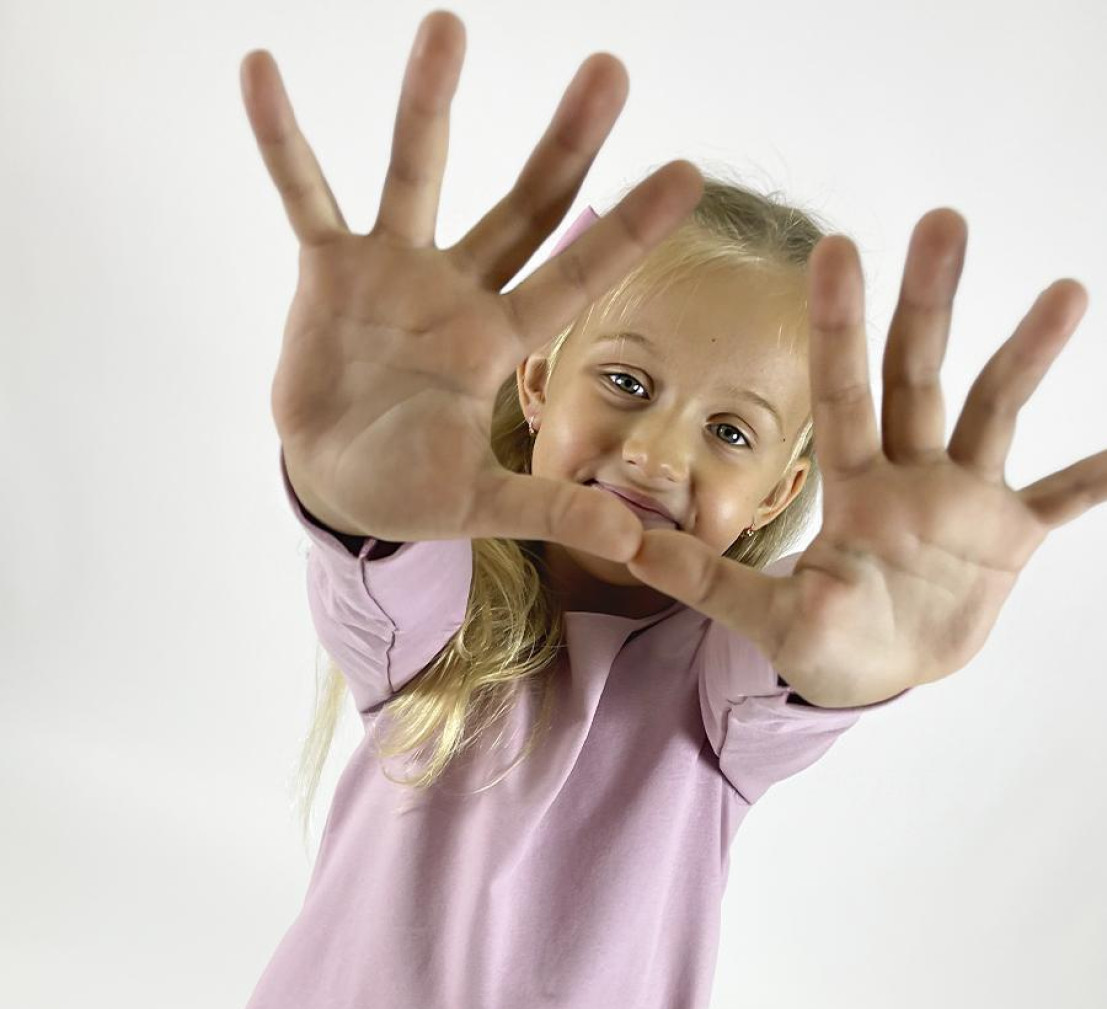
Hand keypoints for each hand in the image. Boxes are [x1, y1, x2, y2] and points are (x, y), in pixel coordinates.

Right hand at [239, 10, 703, 562]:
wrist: (336, 486)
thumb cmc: (412, 491)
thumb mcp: (480, 503)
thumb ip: (548, 510)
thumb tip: (633, 546)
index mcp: (498, 343)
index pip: (576, 277)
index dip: (628, 231)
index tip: (690, 174)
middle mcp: (457, 292)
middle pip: (524, 206)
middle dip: (567, 143)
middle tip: (612, 68)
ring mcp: (393, 272)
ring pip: (418, 175)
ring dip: (431, 104)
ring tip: (449, 26)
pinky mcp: (328, 271)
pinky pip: (304, 195)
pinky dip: (283, 141)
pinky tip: (262, 72)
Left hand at [624, 209, 1103, 706]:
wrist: (872, 673)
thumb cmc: (818, 640)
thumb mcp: (762, 616)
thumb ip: (705, 580)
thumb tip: (621, 546)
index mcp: (850, 485)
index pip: (843, 393)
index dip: (840, 326)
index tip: (838, 247)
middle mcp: (908, 473)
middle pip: (919, 375)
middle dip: (929, 302)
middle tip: (943, 219)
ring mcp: (962, 500)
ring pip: (995, 413)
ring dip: (1027, 356)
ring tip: (1064, 292)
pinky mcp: (1007, 537)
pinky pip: (1056, 500)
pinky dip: (1089, 479)